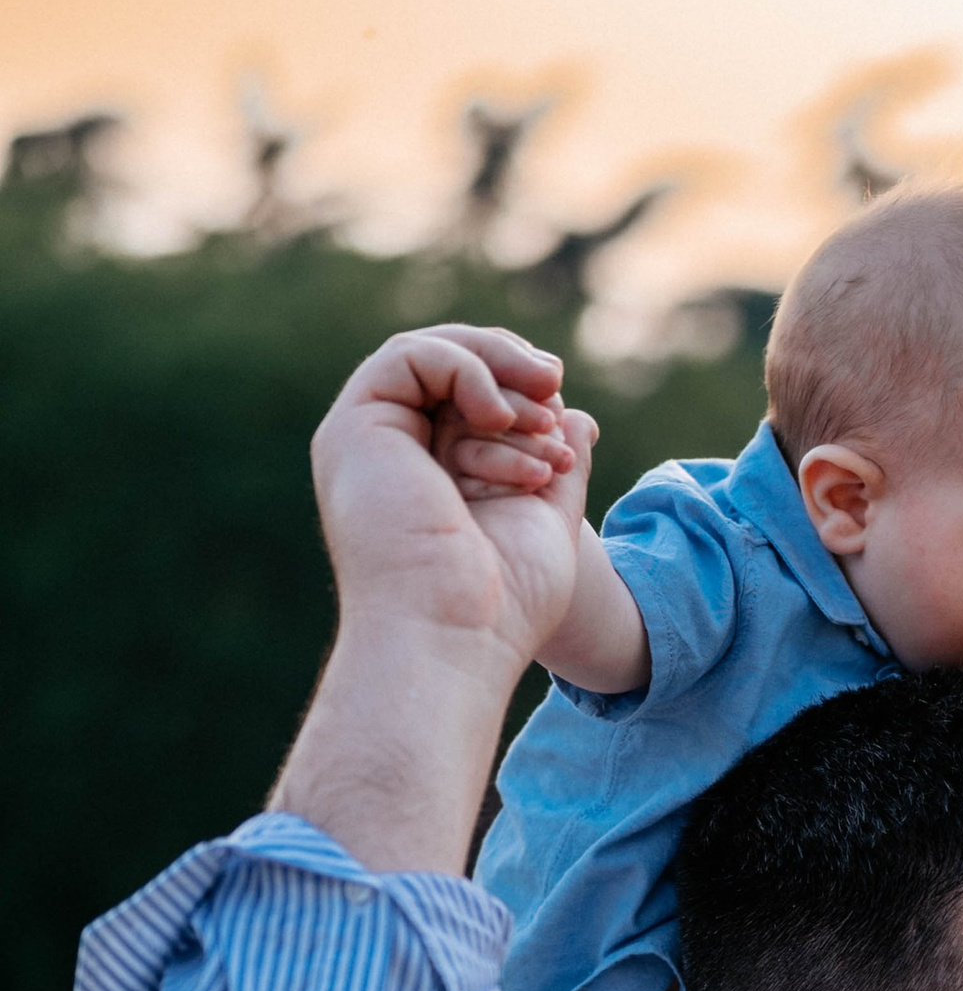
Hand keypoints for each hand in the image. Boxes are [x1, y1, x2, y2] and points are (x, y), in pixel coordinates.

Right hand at [308, 326, 594, 673]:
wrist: (456, 636)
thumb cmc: (502, 603)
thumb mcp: (545, 515)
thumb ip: (557, 461)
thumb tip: (579, 416)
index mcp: (428, 478)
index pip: (466, 399)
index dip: (517, 387)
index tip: (564, 419)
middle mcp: (391, 456)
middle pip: (445, 369)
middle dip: (509, 365)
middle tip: (554, 383)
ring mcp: (367, 441)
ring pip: (428, 354)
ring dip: (496, 366)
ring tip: (540, 413)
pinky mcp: (355, 429)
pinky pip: (410, 356)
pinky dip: (467, 371)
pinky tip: (502, 417)